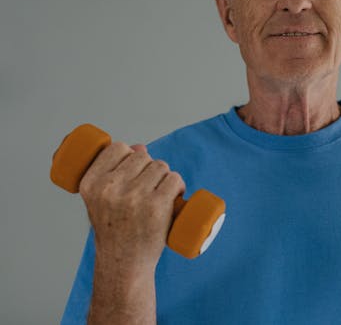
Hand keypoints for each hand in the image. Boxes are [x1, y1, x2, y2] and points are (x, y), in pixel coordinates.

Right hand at [78, 142, 184, 271]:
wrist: (123, 263)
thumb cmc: (114, 229)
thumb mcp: (102, 200)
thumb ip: (114, 172)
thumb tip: (140, 147)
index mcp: (90, 183)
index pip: (117, 148)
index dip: (129, 155)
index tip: (133, 171)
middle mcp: (109, 188)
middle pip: (143, 156)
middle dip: (150, 168)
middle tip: (149, 188)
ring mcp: (133, 197)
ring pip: (160, 166)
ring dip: (165, 177)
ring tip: (161, 194)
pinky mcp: (155, 206)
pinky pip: (174, 179)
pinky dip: (179, 185)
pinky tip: (175, 195)